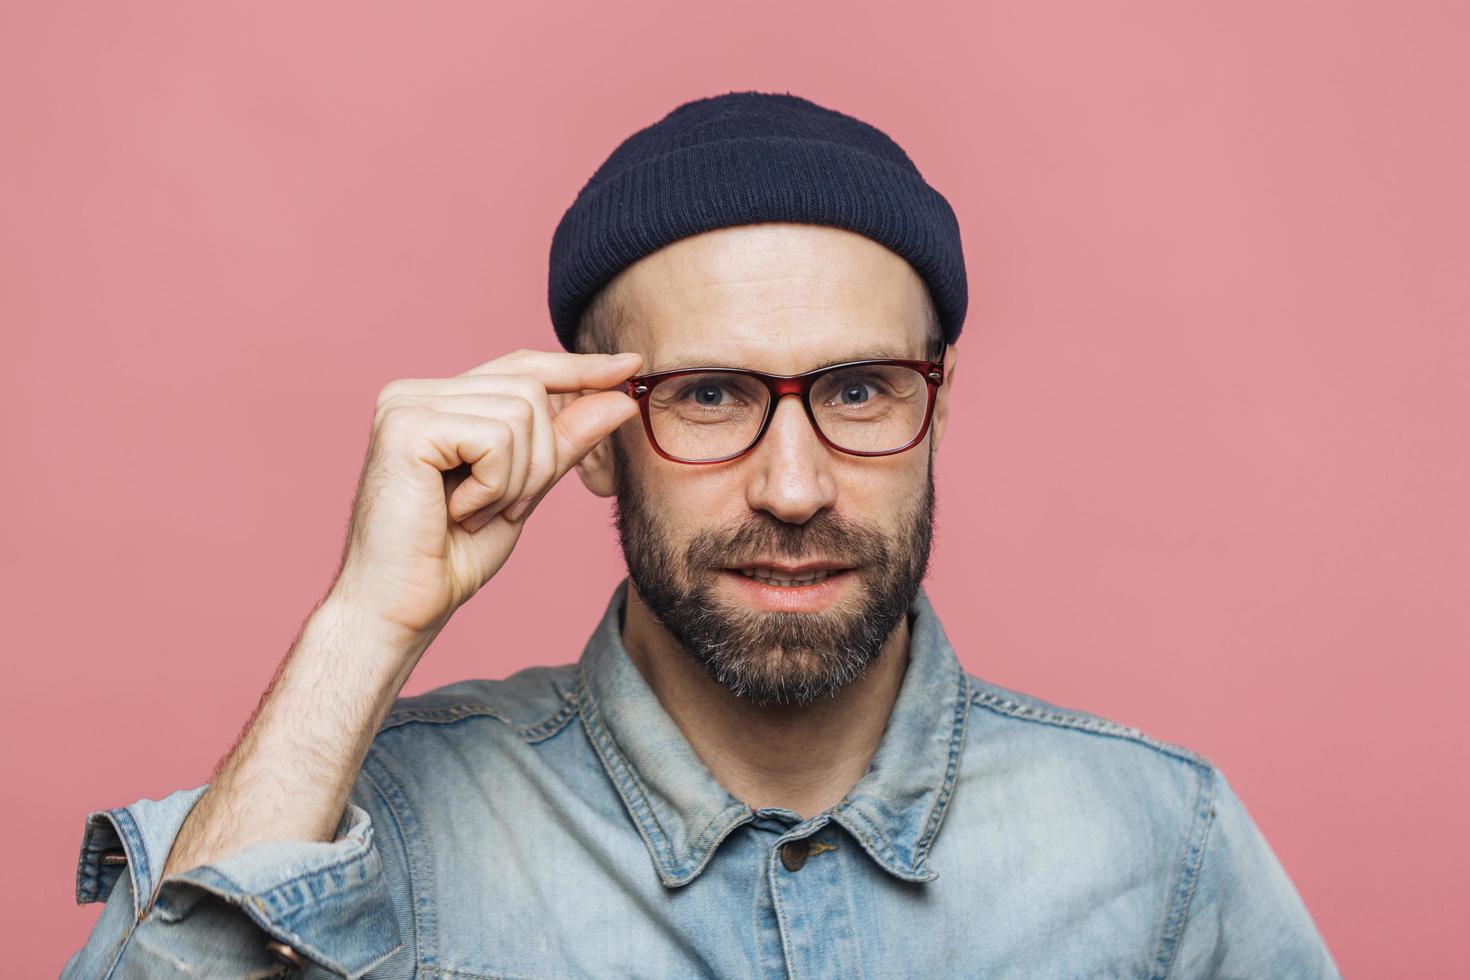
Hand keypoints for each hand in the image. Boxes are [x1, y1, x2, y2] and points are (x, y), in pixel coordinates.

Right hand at [329, 348, 642, 643]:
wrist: (399, 607)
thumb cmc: (450, 557)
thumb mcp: (524, 490)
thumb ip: (564, 442)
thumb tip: (619, 397)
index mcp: (440, 401)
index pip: (522, 367)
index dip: (578, 367)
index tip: (630, 364)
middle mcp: (417, 391)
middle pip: (532, 390)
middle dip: (540, 460)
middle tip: (502, 509)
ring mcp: (406, 403)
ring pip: (521, 414)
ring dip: (516, 479)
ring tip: (475, 512)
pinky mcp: (405, 426)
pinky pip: (495, 439)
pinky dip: (494, 486)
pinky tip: (458, 511)